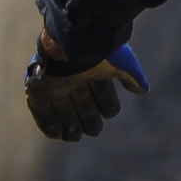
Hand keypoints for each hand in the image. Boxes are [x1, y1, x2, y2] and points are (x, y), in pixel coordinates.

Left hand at [24, 40, 148, 141]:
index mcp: (93, 71)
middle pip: (82, 105)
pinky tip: (58, 135)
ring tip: (75, 136)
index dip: (106, 106)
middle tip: (94, 130)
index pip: (101, 94)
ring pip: (61, 110)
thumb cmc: (98, 54)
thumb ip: (132, 77)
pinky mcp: (37, 89)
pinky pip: (40, 111)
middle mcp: (73, 79)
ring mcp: (54, 85)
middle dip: (88, 120)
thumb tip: (143, 90)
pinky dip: (47, 124)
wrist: (71, 44)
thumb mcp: (122, 65)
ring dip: (69, 126)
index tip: (108, 113)